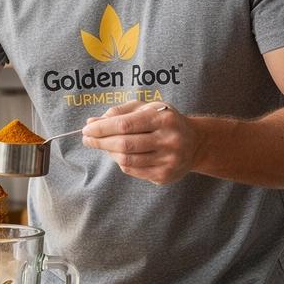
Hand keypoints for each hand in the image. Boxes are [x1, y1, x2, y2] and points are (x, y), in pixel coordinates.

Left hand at [81, 102, 198, 184]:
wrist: (196, 143)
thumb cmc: (165, 121)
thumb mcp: (147, 108)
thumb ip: (120, 112)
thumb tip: (92, 122)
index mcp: (163, 118)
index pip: (124, 125)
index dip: (102, 128)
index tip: (87, 129)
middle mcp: (168, 140)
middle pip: (124, 144)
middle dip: (100, 141)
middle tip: (87, 138)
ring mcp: (168, 160)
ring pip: (127, 160)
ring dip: (109, 152)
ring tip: (103, 145)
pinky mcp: (165, 175)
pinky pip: (133, 170)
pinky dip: (121, 162)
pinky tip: (118, 155)